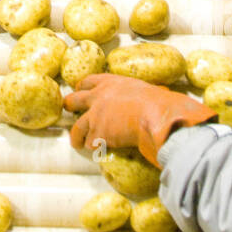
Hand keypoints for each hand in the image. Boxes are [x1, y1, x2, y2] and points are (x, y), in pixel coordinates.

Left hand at [64, 74, 214, 165]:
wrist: (155, 116)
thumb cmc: (160, 102)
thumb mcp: (150, 90)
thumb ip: (145, 94)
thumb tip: (163, 97)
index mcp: (112, 82)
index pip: (90, 81)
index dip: (83, 87)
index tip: (79, 90)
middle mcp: (99, 96)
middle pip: (75, 99)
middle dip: (70, 104)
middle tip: (67, 108)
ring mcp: (95, 115)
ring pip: (77, 127)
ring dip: (76, 135)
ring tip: (76, 141)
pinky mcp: (97, 134)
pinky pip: (90, 143)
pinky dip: (93, 147)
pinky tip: (96, 151)